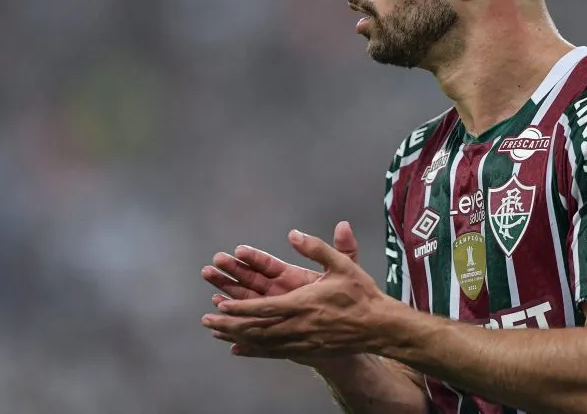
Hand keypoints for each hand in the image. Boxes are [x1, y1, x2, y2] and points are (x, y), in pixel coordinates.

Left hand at [201, 228, 392, 360]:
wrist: (379, 326)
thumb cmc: (361, 294)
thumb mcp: (342, 264)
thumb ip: (317, 248)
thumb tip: (293, 234)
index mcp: (303, 303)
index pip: (264, 306)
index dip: (240, 306)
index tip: (221, 303)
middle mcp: (299, 325)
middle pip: (257, 327)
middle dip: (230, 323)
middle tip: (208, 319)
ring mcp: (302, 341)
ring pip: (262, 342)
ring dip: (238, 336)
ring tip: (216, 332)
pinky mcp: (306, 351)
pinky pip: (273, 353)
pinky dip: (254, 350)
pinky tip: (238, 350)